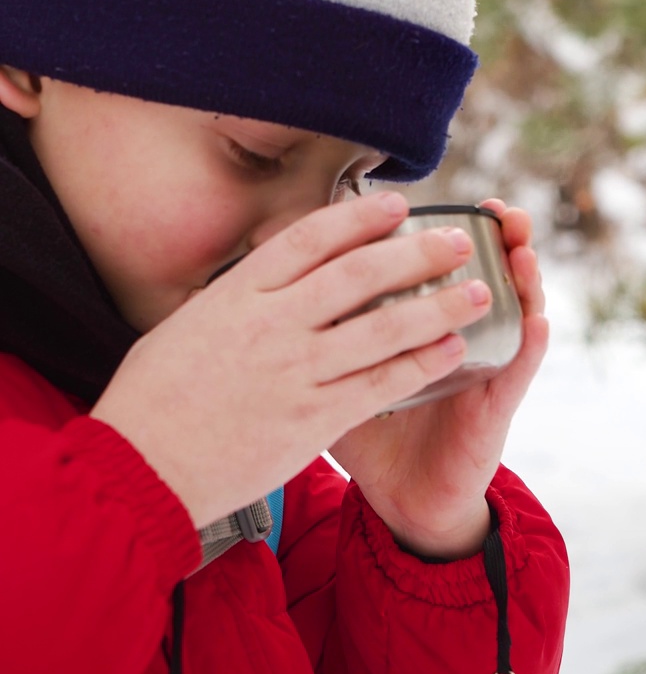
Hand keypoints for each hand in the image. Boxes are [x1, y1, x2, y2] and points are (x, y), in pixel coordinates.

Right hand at [90, 192, 490, 528]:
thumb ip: (238, 297)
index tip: (395, 203)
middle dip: (416, 252)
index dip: (359, 216)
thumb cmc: (154, 396)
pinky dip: (421, 364)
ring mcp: (295, 372)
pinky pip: (380, 384)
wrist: (139, 469)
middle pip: (359, 274)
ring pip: (382, 327)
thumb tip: (275, 275)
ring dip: (437, 306)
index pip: (310, 238)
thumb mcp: (189, 323)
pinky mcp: (312, 420)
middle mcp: (272, 324)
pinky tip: (452, 351)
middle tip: (457, 241)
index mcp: (238, 293)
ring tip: (477, 292)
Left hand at [330, 200, 547, 560]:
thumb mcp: (338, 375)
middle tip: (496, 209)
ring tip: (521, 249)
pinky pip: (517, 370)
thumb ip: (320, 333)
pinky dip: (529, 343)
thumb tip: (269, 289)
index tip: (443, 196)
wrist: (401, 500)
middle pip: (480, 274)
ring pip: (512, 311)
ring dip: (522, 277)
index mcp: (420, 322)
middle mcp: (456, 336)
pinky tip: (534, 320)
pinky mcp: (494, 407)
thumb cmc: (371, 431)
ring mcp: (481, 368)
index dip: (440, 230)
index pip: (436, 264)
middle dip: (493, 238)